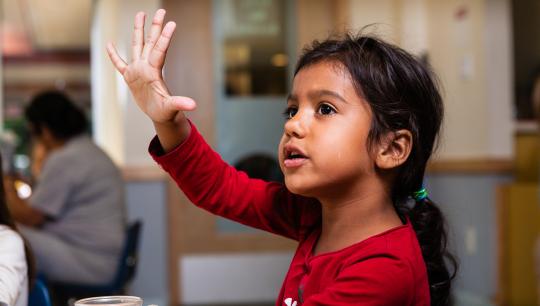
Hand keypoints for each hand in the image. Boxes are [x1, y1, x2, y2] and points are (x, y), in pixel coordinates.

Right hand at [106, 9, 196, 123]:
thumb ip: (180, 103)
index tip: (172, 23)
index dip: (165, 37)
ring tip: (140, 14)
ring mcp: (137, 70)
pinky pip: (119, 63)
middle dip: (155, 27)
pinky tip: (109, 44)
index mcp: (154, 72)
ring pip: (137, 46)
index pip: (160, 50)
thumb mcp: (172, 107)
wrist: (160, 116)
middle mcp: (146, 67)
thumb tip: (192, 105)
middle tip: (161, 11)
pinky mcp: (130, 77)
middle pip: (151, 42)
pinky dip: (113, 55)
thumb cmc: (167, 112)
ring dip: (138, 31)